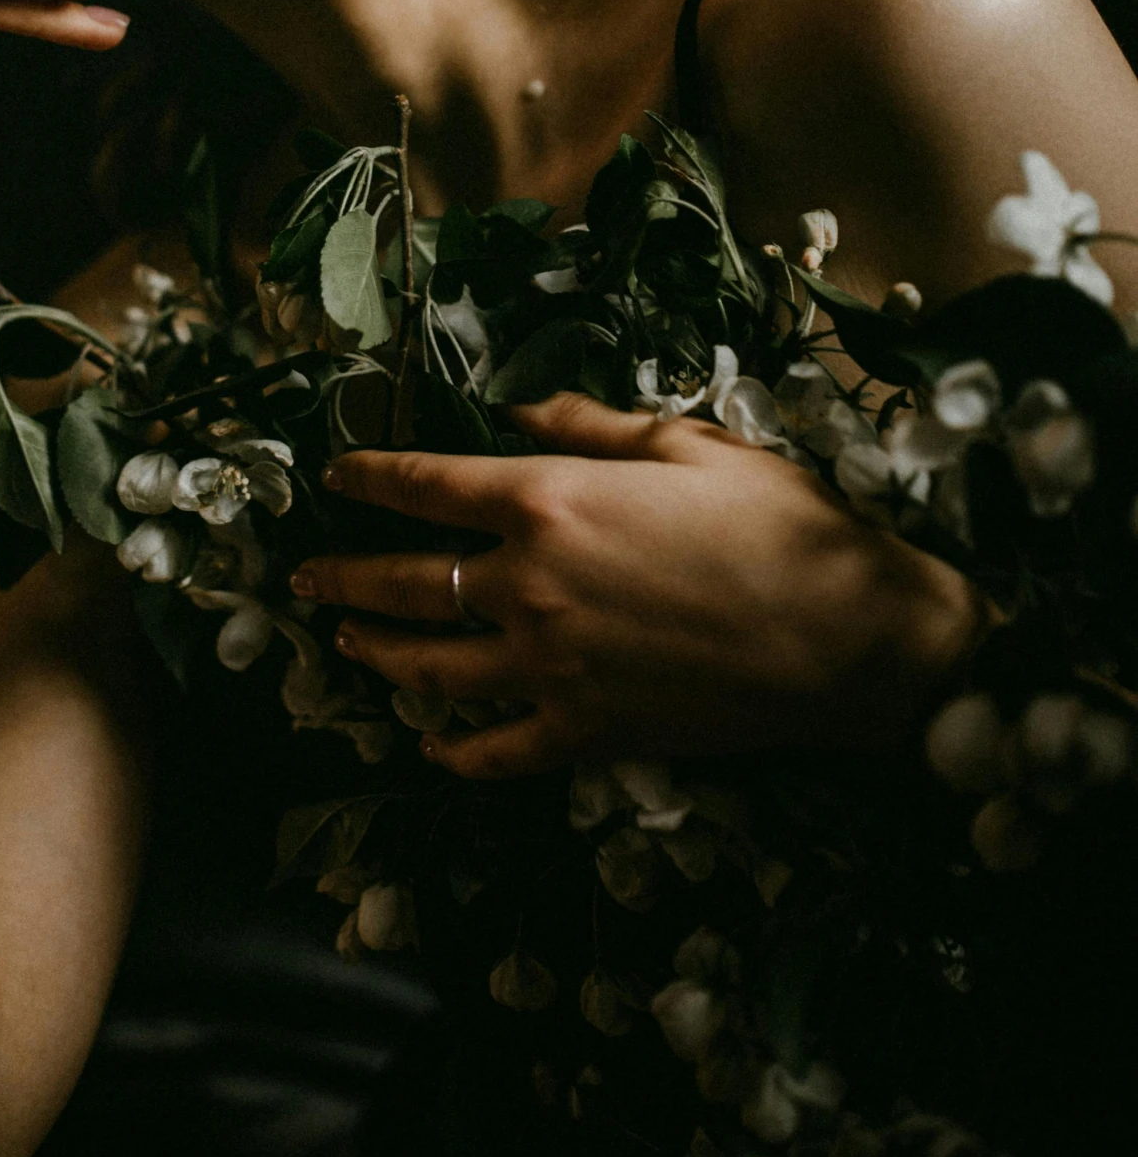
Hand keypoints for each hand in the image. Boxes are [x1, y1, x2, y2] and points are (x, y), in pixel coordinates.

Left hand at [291, 395, 982, 776]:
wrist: (853, 638)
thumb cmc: (780, 524)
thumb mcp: (687, 442)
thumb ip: (590, 423)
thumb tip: (517, 408)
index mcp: (551, 499)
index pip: (427, 484)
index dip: (370, 477)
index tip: (334, 476)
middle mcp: (530, 584)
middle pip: (406, 581)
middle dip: (344, 577)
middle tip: (303, 579)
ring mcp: (551, 667)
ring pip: (430, 668)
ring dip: (377, 655)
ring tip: (344, 645)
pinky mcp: (585, 732)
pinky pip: (496, 749)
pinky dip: (454, 749)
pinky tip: (429, 745)